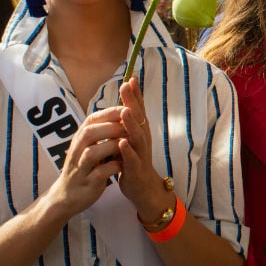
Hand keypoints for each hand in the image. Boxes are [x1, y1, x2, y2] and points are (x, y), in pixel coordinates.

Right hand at [48, 106, 124, 219]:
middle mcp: (77, 151)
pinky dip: (111, 168)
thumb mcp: (89, 147)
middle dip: (112, 127)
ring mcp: (80, 168)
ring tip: (128, 143)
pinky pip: (98, 173)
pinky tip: (122, 164)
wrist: (67, 195)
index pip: (92, 120)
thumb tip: (119, 111)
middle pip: (90, 133)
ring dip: (111, 146)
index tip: (128, 107)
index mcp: (80, 140)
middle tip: (131, 124)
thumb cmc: (84, 167)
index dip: (109, 113)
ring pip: (92, 152)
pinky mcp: (87, 183)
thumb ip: (101, 132)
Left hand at [115, 77, 172, 222]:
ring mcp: (141, 154)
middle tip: (127, 86)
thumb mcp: (131, 139)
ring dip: (131, 124)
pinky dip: (127, 150)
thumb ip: (128, 123)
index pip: (138, 109)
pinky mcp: (136, 169)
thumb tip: (126, 102)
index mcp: (140, 132)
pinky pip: (132, 159)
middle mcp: (143, 140)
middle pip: (139, 118)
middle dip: (133, 102)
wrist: (143, 189)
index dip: (135, 94)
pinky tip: (121, 142)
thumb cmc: (134, 161)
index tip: (130, 77)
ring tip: (125, 111)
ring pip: (137, 137)